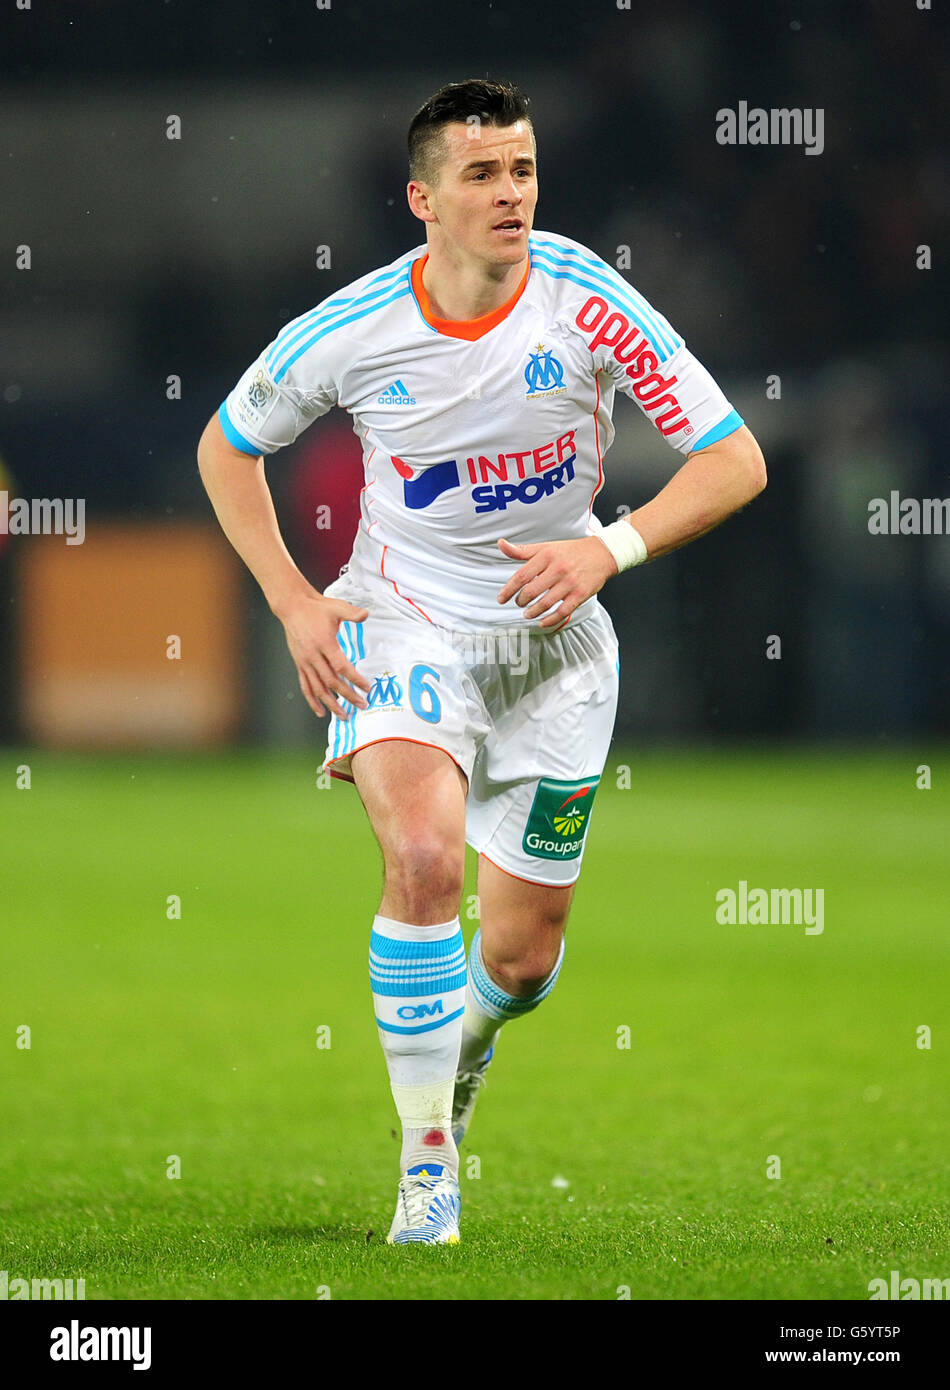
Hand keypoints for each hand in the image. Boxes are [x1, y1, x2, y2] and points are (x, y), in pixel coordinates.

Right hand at [279, 592, 371, 718]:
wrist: (293, 607)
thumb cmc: (316, 608)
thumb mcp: (336, 607)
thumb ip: (352, 613)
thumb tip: (366, 614)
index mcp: (324, 643)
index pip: (341, 666)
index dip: (354, 679)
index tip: (367, 688)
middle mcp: (313, 655)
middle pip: (331, 681)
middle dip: (347, 696)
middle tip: (362, 705)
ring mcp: (305, 662)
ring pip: (318, 688)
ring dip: (331, 704)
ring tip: (343, 716)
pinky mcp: (299, 664)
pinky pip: (305, 686)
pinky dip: (312, 700)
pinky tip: (321, 712)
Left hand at [496, 536, 617, 628]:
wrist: (602, 553)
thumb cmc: (571, 551)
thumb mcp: (545, 547)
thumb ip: (522, 551)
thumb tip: (501, 544)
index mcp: (546, 556)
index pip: (521, 576)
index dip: (508, 589)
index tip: (502, 598)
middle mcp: (557, 569)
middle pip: (531, 591)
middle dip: (520, 601)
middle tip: (519, 603)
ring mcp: (570, 583)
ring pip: (545, 603)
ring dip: (532, 612)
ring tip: (528, 613)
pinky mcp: (580, 594)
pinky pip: (562, 611)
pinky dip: (550, 620)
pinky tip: (542, 622)